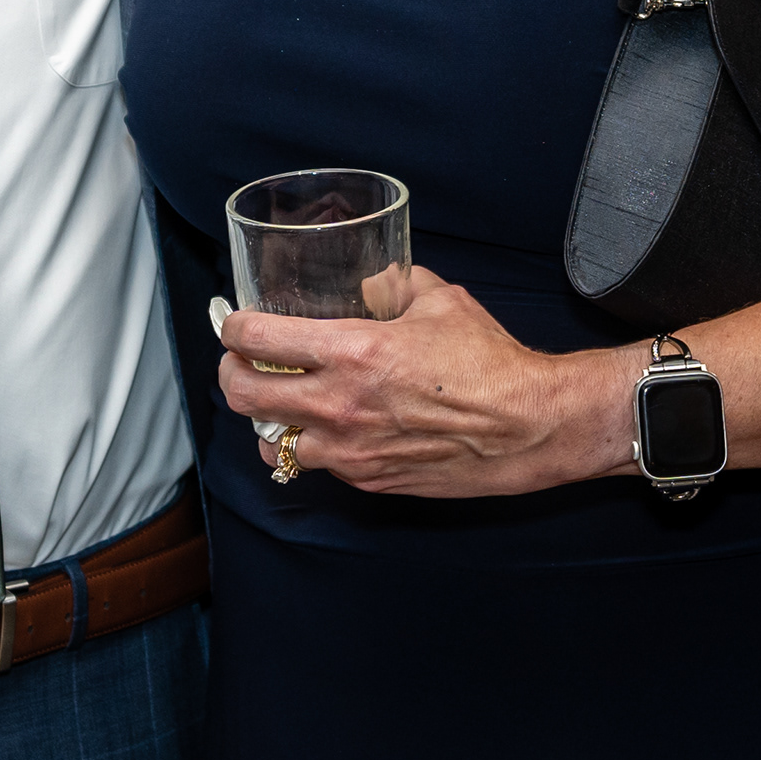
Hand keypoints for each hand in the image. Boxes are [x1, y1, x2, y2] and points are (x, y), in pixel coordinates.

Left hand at [216, 267, 634, 497]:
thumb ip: (395, 285)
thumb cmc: (490, 363)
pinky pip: (318, 465)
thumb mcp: (440, 302)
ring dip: (270, 419)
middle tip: (242, 364)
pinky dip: (313, 446)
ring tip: (284, 402)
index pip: (256, 339)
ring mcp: (350, 449)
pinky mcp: (368, 479)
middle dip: (233, 375)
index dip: (233, 328)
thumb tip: (371, 280)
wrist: (527, 427)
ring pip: (271, 441)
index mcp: (352, 351)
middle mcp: (339, 404)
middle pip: (243, 395)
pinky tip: (331, 428)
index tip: (234, 324)